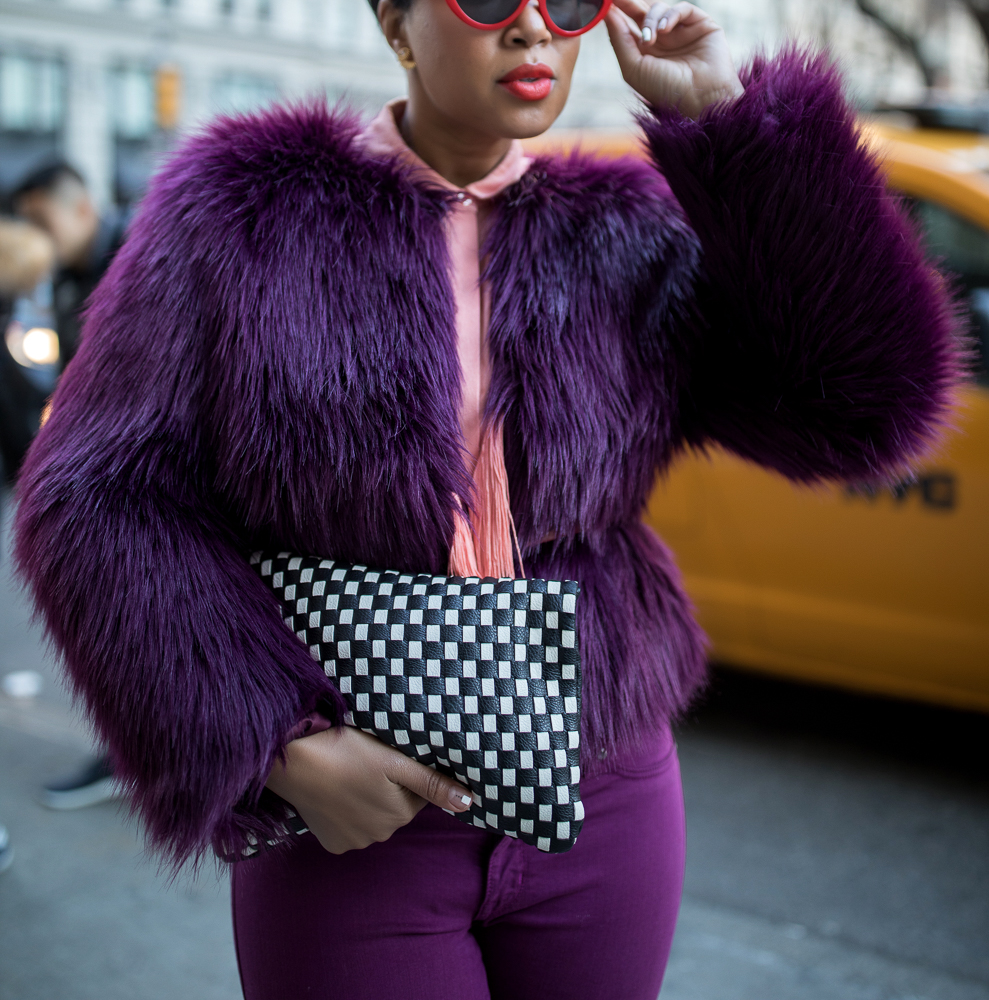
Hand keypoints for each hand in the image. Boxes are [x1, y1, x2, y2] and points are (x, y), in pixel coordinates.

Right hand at [266, 726, 472, 853]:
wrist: (292, 762)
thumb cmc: (347, 752)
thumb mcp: (395, 761)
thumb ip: (433, 783)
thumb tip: (470, 802)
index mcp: (400, 814)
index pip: (417, 793)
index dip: (405, 771)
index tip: (388, 756)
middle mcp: (380, 835)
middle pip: (395, 807)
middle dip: (387, 787)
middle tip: (366, 762)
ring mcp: (353, 843)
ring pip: (372, 817)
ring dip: (366, 799)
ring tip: (349, 773)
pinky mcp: (332, 843)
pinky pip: (349, 827)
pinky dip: (345, 811)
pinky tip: (335, 791)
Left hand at [605, 0, 743, 119]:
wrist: (700, 99)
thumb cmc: (665, 90)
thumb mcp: (633, 68)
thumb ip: (619, 40)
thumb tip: (607, 12)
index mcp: (644, 52)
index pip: (627, 24)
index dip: (617, 11)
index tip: (606, 2)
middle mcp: (662, 40)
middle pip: (641, 11)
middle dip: (629, 3)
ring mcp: (681, 31)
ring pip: (659, 9)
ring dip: (651, 19)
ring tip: (649, 39)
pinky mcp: (701, 24)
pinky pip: (683, 8)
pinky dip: (671, 15)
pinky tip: (664, 30)